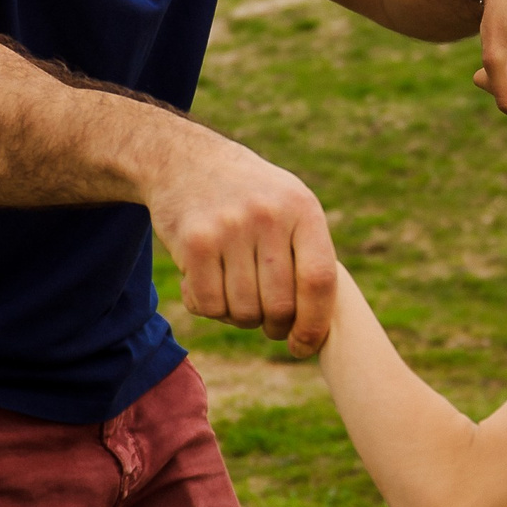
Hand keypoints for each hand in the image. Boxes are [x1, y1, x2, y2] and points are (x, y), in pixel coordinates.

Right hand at [143, 130, 337, 356]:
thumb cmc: (249, 196)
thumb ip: (309, 254)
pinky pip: (209, 304)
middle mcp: (268, 215)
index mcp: (302, 209)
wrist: (185, 161)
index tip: (303, 346)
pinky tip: (204, 285)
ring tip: (235, 294)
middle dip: (274, 326)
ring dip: (239, 317)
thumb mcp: (290, 205)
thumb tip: (322, 325)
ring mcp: (229, 227)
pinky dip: (208, 307)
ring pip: (244, 311)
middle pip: (280, 305)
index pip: (319, 281)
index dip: (314, 324)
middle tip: (267, 322)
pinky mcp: (194, 242)